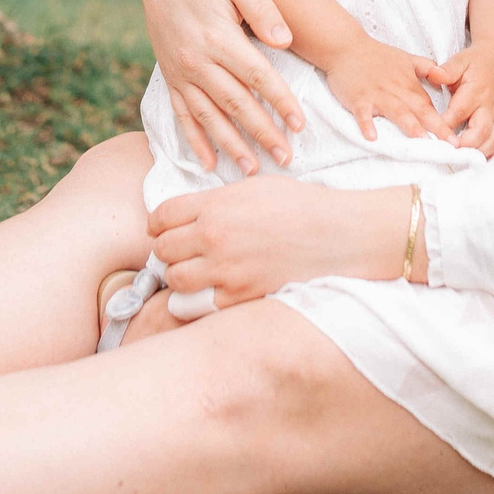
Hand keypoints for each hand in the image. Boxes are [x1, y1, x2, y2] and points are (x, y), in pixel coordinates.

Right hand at [141, 0, 305, 173]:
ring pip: (209, 116)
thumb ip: (262, 6)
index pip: (256, 76)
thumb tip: (284, 39)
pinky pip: (182, 115)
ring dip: (231, 145)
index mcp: (217, 37)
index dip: (280, 101)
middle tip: (286, 158)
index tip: (300, 124)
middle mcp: (197, 61)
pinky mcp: (171, 78)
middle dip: (262, 133)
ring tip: (252, 169)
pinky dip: (195, 141)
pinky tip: (208, 163)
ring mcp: (181, 73)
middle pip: (236, 104)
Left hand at [148, 177, 412, 309]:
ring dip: (178, 276)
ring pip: (175, 279)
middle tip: (178, 252)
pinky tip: (210, 291)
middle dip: (166, 250)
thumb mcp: (253, 188)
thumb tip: (187, 214)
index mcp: (215, 205)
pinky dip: (197, 300)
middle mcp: (214, 237)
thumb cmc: (299, 205)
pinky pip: (197, 305)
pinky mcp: (239, 296)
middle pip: (162, 249)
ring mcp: (225, 270)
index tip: (161, 229)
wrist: (336, 234)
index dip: (156, 224)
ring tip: (193, 272)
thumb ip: (215, 201)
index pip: (161, 217)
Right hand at [316, 36, 455, 144]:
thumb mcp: (405, 58)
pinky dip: (367, 124)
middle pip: (419, 110)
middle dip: (436, 127)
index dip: (444, 123)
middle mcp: (396, 90)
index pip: (429, 106)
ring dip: (410, 126)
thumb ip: (425, 68)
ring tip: (422, 141)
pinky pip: (363, 113)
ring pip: (396, 111)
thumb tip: (443, 76)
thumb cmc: (376, 55)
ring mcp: (377, 95)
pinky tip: (372, 137)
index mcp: (408, 84)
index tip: (456, 140)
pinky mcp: (357, 98)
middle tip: (451, 145)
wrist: (346, 46)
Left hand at [439, 41, 493, 157]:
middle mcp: (487, 107)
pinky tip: (472, 158)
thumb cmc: (476, 62)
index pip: (458, 114)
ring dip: (477, 152)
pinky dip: (487, 152)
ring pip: (492, 141)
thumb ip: (446, 70)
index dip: (445, 128)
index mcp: (475, 92)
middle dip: (464, 146)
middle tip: (446, 154)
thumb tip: (433, 74)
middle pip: (479, 132)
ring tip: (459, 160)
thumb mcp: (460, 60)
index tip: (431, 138)